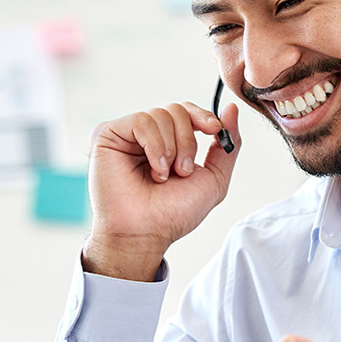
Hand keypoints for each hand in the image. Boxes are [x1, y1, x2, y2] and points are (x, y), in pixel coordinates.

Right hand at [83, 101, 239, 280]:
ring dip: (171, 148)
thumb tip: (232, 109)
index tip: (214, 130)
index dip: (203, 116)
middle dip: (188, 141)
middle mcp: (148, 136)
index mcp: (170, 142)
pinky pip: (142, 120)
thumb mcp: (214, 179)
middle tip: (183, 171)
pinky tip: (154, 169)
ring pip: (161, 114)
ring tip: (163, 176)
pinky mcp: (108, 134)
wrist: (146, 233)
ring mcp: (127, 134)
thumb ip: (228, 145)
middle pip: (177, 110)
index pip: (188, 111)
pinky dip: (155, 145)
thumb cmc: (173, 213)